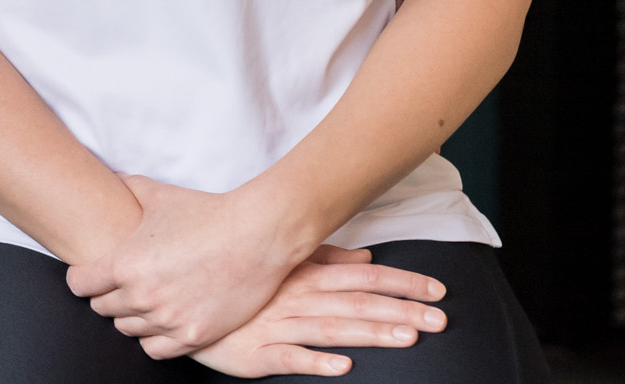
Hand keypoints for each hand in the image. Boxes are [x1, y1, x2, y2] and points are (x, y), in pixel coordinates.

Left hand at [66, 175, 311, 351]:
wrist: (257, 235)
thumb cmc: (207, 213)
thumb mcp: (160, 195)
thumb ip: (129, 187)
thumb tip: (113, 177)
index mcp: (124, 264)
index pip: (79, 284)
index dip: (84, 276)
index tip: (93, 272)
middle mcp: (141, 296)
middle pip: (102, 308)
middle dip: (108, 295)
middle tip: (124, 284)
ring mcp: (167, 319)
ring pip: (127, 329)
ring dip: (132, 316)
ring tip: (146, 301)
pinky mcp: (194, 335)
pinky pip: (156, 350)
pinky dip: (154, 337)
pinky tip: (162, 321)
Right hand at [188, 246, 449, 376]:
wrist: (184, 301)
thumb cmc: (238, 283)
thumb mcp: (282, 264)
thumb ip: (325, 259)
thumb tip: (366, 258)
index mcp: (304, 275)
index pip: (363, 277)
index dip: (401, 282)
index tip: (437, 290)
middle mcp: (296, 297)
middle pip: (356, 303)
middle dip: (400, 310)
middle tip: (441, 320)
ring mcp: (276, 324)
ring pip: (331, 329)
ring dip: (369, 333)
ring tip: (406, 339)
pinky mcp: (256, 352)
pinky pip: (288, 357)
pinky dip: (314, 361)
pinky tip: (341, 367)